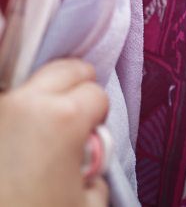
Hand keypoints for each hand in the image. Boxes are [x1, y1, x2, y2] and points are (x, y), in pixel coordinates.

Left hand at [0, 59, 109, 206]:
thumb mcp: (88, 203)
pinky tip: (15, 140)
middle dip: (77, 88)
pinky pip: (5, 104)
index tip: (91, 138)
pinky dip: (13, 115)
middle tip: (74, 121)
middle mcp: (25, 103)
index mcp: (64, 118)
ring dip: (42, 98)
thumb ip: (98, 171)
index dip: (99, 117)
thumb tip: (88, 162)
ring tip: (39, 131)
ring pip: (30, 82)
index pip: (96, 93)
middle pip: (66, 69)